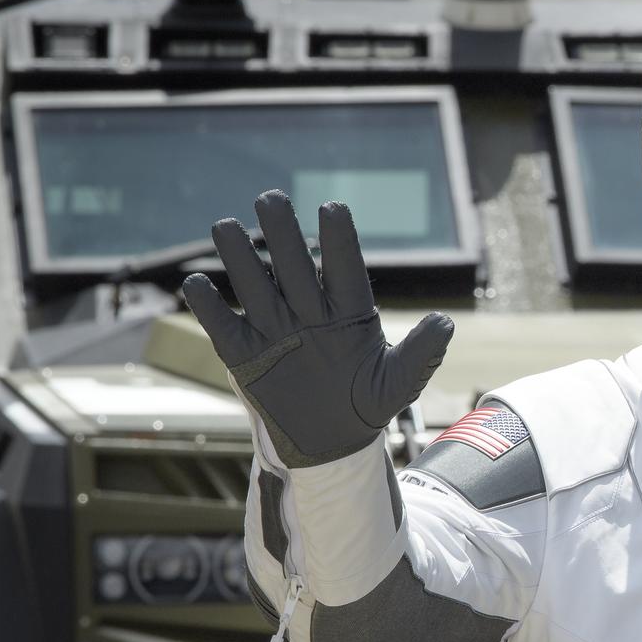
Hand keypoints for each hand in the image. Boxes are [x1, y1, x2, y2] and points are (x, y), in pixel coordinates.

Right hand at [183, 190, 453, 467]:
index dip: (338, 240)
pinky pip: (224, 327)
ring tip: (225, 226)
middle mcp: (310, 311)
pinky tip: (195, 284)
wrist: (333, 442)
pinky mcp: (247, 356)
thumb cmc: (370, 403)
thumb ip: (421, 353)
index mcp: (350, 311)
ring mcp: (276, 330)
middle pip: (294, 265)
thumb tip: (445, 324)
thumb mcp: (399, 383)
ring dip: (240, 258)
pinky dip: (209, 308)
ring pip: (255, 286)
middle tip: (270, 199)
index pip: (344, 267)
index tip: (332, 209)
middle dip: (282, 233)